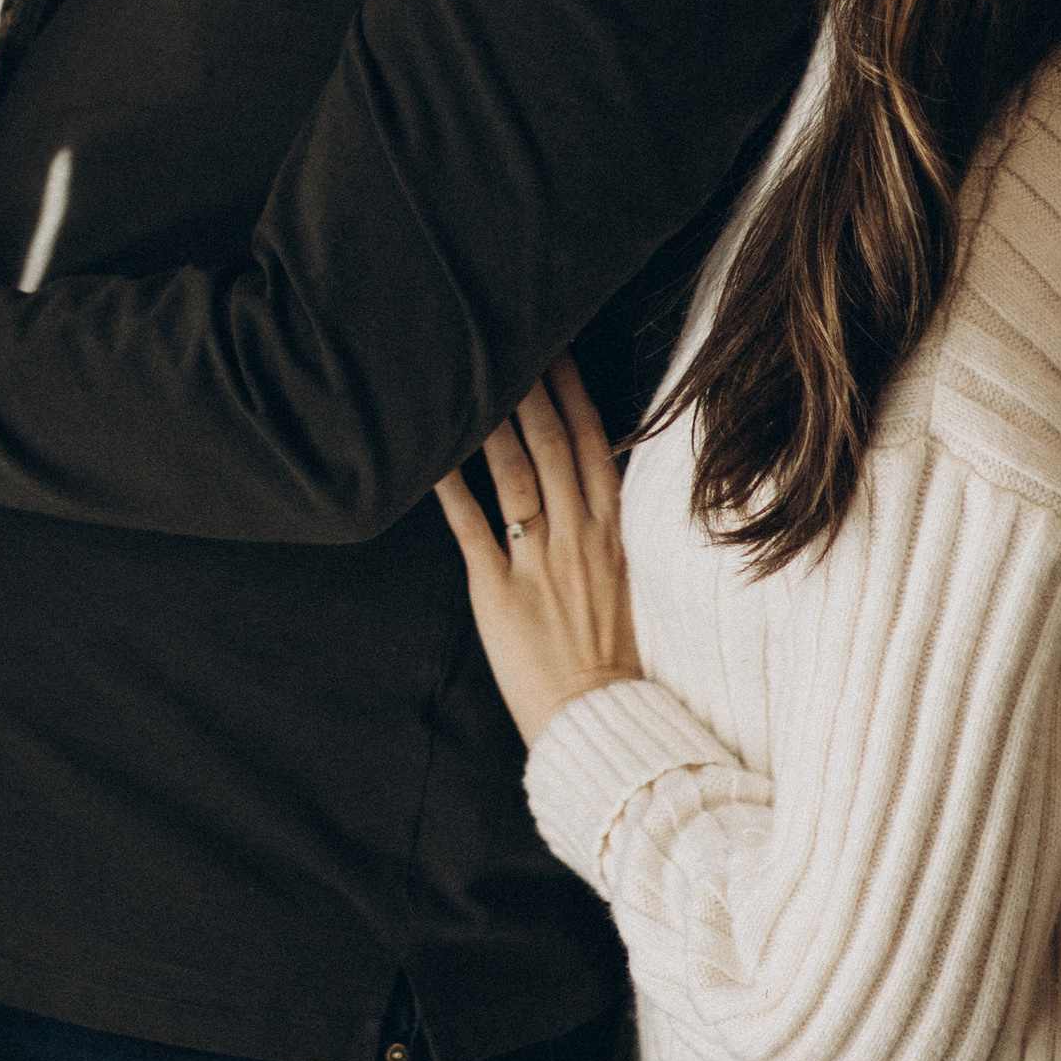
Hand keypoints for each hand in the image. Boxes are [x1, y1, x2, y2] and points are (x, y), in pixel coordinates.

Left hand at [435, 351, 639, 748]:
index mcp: (616, 531)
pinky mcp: (499, 591)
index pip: (593, 445)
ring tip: (472, 376)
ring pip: (515, 474)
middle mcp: (580, 536)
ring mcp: (539, 561)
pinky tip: (430, 452)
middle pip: (552, 444)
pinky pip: (472, 527)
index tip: (556, 350)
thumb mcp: (630, 579)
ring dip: (494, 422)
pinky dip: (450, 487)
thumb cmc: (615, 654)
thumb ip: (609, 527)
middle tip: (508, 339)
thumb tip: (594, 478)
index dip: (572, 393)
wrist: (603, 721)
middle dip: (531, 388)